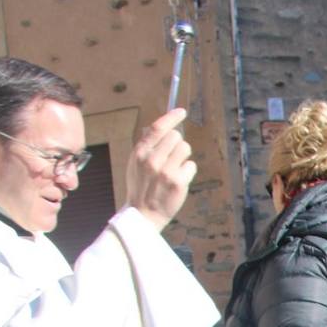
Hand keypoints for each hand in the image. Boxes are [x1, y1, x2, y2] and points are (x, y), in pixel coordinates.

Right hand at [127, 108, 195, 230]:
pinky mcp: (178, 182)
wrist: (142, 214)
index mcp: (140, 152)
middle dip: (177, 145)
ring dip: (183, 158)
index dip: (172, 117)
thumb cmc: (141, 187)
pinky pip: (191, 166)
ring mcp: (165, 171)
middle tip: (172, 159)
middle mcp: (152, 159)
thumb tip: (166, 128)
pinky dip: (187, 172)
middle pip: (176, 136)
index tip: (182, 112)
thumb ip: (148, 146)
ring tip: (174, 171)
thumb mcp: (136, 163)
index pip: (158, 128)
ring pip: (185, 149)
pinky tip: (178, 182)